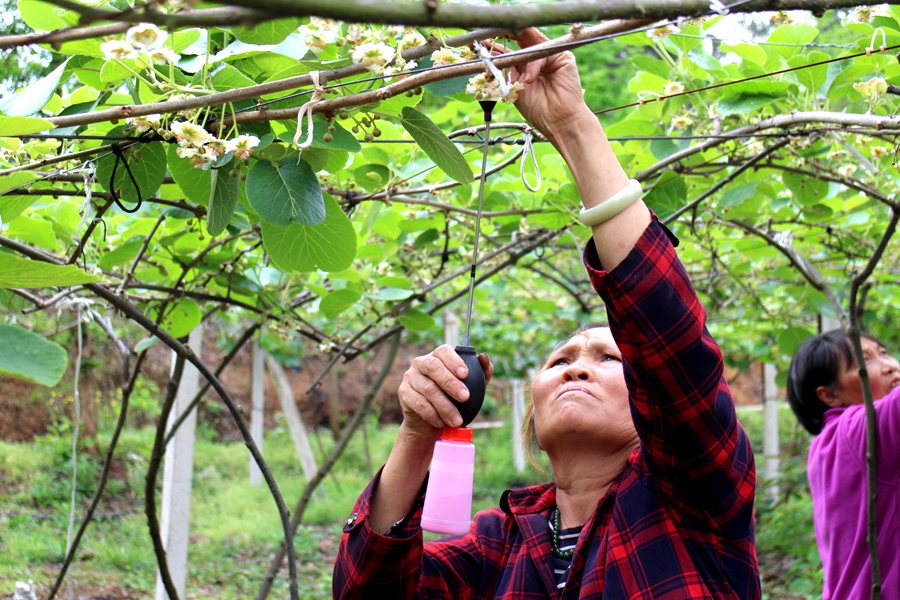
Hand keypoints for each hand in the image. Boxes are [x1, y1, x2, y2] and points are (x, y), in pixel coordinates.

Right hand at [397, 345, 493, 438]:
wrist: (433, 422)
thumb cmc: (454, 399)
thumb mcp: (472, 387)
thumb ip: (481, 372)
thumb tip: (484, 357)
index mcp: (438, 356)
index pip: (444, 351)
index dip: (454, 361)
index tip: (466, 374)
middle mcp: (421, 362)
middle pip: (433, 367)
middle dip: (451, 383)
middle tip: (465, 398)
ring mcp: (410, 376)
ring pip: (428, 388)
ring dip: (445, 406)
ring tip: (457, 420)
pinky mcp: (404, 392)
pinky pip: (418, 403)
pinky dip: (432, 414)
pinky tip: (442, 422)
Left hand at [501, 28, 592, 142]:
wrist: (557, 121)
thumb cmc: (537, 109)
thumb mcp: (514, 88)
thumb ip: (508, 69)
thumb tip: (496, 55)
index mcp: (525, 68)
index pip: (511, 51)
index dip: (498, 46)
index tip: (483, 41)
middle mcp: (538, 60)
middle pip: (523, 40)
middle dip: (508, 33)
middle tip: (495, 32)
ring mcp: (551, 57)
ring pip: (533, 43)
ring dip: (520, 52)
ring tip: (515, 71)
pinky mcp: (563, 57)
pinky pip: (543, 53)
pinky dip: (534, 65)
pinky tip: (530, 80)